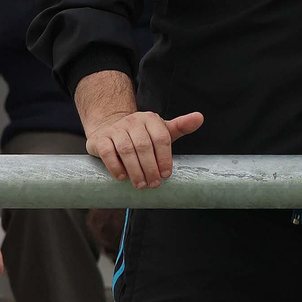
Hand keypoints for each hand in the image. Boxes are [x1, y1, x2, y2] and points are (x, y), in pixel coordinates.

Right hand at [83, 108, 203, 188]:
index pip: (161, 138)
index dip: (165, 158)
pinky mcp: (100, 139)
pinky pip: (107, 152)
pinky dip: (115, 166)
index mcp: (151, 119)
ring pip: (126, 150)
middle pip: (144, 146)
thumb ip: (181, 126)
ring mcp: (116, 129)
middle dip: (150, 168)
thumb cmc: (141, 134)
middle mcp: (133, 121)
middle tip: (154, 184)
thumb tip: (200, 117)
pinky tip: (122, 177)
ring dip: (135, 170)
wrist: (109, 128)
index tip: (166, 175)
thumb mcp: (162, 130)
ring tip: (141, 185)